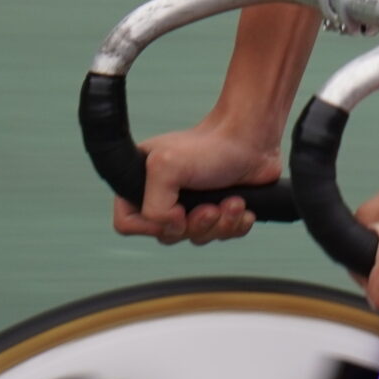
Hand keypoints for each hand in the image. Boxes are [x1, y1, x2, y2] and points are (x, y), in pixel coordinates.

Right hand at [113, 119, 280, 244]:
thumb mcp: (166, 167)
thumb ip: (153, 207)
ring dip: (220, 223)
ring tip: (234, 201)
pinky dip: (235, 225)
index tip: (177, 210)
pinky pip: (222, 235)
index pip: (127, 223)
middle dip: (195, 224)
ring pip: (197, 238)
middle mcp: (164, 196)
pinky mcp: (219, 210)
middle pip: (167, 236)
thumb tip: (173, 228)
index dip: (152, 226)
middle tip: (211, 206)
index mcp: (142, 183)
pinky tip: (242, 206)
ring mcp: (192, 205)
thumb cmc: (210, 146)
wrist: (251, 139)